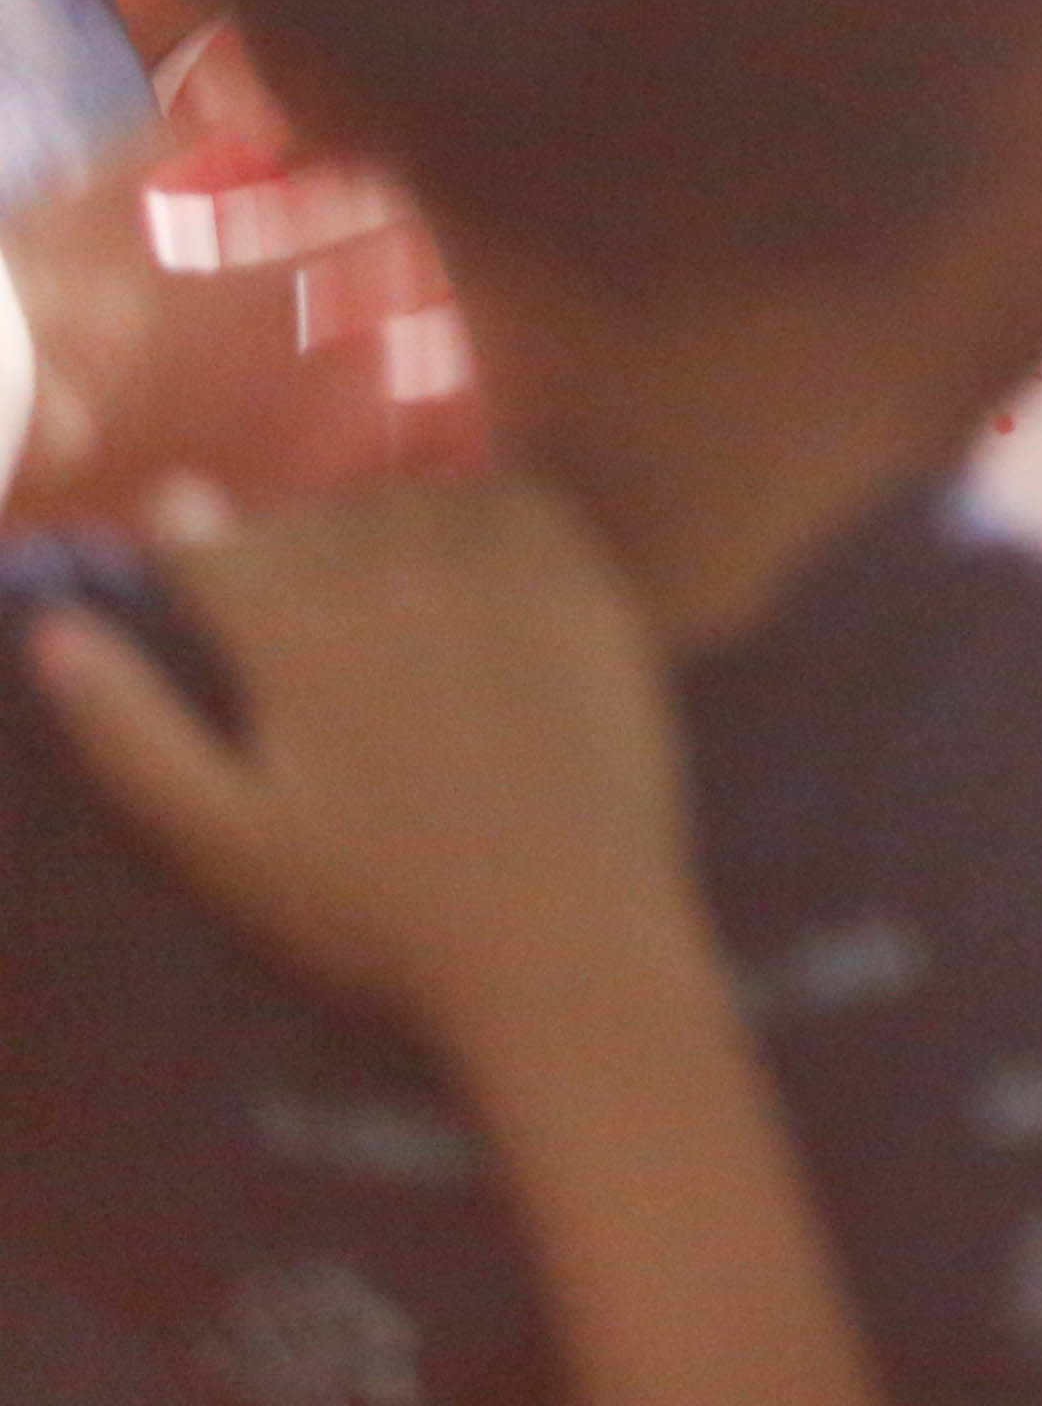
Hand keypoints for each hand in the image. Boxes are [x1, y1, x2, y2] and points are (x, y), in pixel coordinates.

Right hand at [26, 473, 693, 1034]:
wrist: (563, 935)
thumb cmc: (373, 910)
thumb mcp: (220, 842)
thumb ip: (131, 730)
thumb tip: (56, 631)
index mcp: (295, 632)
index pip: (212, 544)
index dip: (189, 546)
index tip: (188, 562)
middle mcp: (394, 575)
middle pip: (315, 516)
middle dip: (286, 546)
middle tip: (291, 607)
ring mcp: (504, 576)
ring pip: (414, 499)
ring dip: (381, 525)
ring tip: (378, 593)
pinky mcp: (591, 591)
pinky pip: (523, 506)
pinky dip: (483, 518)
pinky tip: (476, 573)